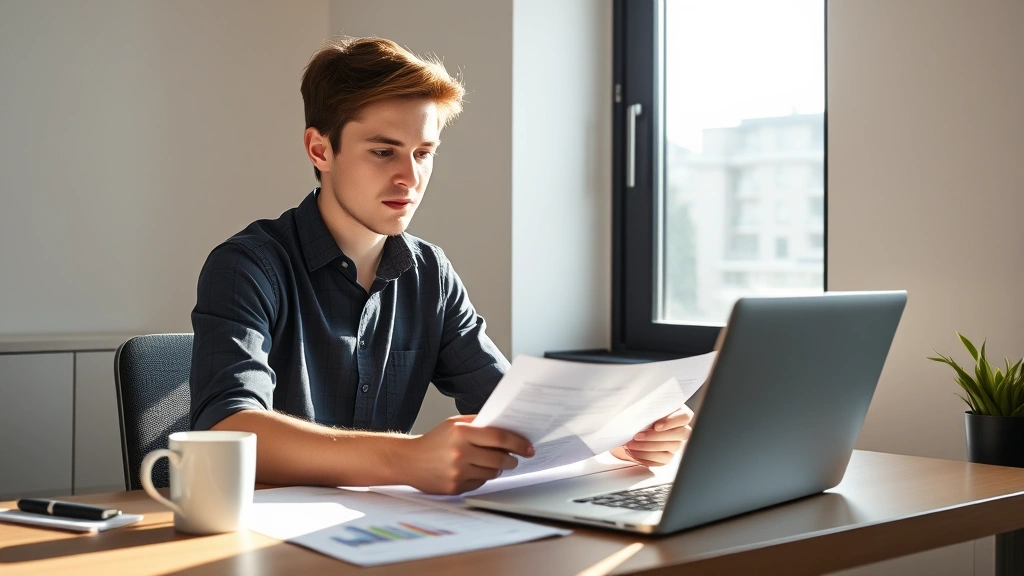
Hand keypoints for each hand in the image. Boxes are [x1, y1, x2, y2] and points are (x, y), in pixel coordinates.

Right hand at [404, 415, 534, 494]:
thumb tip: (507, 427)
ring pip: (492, 473)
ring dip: (498, 468)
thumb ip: (478, 423)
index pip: (499, 438)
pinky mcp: (455, 488)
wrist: (408, 461)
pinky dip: (483, 477)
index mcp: (461, 432)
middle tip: (515, 458)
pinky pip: (480, 483)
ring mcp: (457, 472)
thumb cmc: (434, 440)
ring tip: (494, 463)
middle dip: (512, 459)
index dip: (518, 443)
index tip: (528, 447)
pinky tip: (475, 470)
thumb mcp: (454, 424)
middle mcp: (460, 453)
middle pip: (499, 458)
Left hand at [611, 406, 693, 466]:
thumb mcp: (643, 407)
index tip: (656, 425)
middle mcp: (680, 430)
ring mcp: (675, 445)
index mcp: (678, 413)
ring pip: (669, 449)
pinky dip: (645, 457)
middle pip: (678, 435)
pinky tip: (634, 452)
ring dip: (647, 448)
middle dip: (655, 437)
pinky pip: (660, 461)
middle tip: (637, 436)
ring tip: (631, 444)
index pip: (684, 417)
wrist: (629, 430)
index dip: (672, 422)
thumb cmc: (638, 416)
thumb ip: (647, 407)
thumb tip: (639, 408)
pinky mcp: (666, 458)